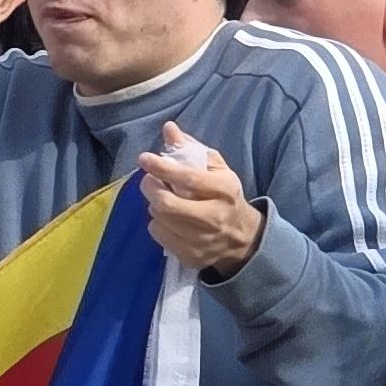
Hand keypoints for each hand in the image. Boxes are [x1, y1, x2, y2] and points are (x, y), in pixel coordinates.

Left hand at [138, 125, 263, 277]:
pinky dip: (157, 224)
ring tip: (162, 199)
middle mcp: (214, 217)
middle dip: (151, 188)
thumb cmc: (224, 196)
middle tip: (149, 180)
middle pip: (167, 204)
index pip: (189, 178)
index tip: (145, 159)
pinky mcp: (191, 256)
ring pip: (159, 220)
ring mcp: (202, 241)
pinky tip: (168, 219)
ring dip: (154, 205)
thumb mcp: (216, 169)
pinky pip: (159, 236)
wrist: (241, 237)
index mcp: (224, 191)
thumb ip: (191, 149)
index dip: (163, 168)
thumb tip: (168, 128)